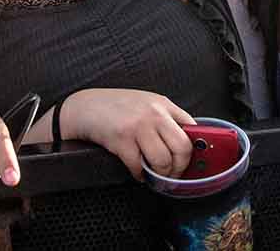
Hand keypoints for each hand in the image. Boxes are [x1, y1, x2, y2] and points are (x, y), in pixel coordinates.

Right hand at [62, 88, 194, 179]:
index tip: (190, 163)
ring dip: (160, 175)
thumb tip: (184, 143)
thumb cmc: (115, 107)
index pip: (192, 128)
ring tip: (154, 174)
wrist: (85, 107)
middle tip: (173, 174)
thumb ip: (164, 119)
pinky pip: (139, 167)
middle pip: (183, 147)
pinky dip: (140, 175)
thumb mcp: (145, 104)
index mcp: (163, 104)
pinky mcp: (122, 140)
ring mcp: (138, 126)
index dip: (194, 150)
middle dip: (180, 168)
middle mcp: (154, 113)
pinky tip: (137, 172)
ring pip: (163, 161)